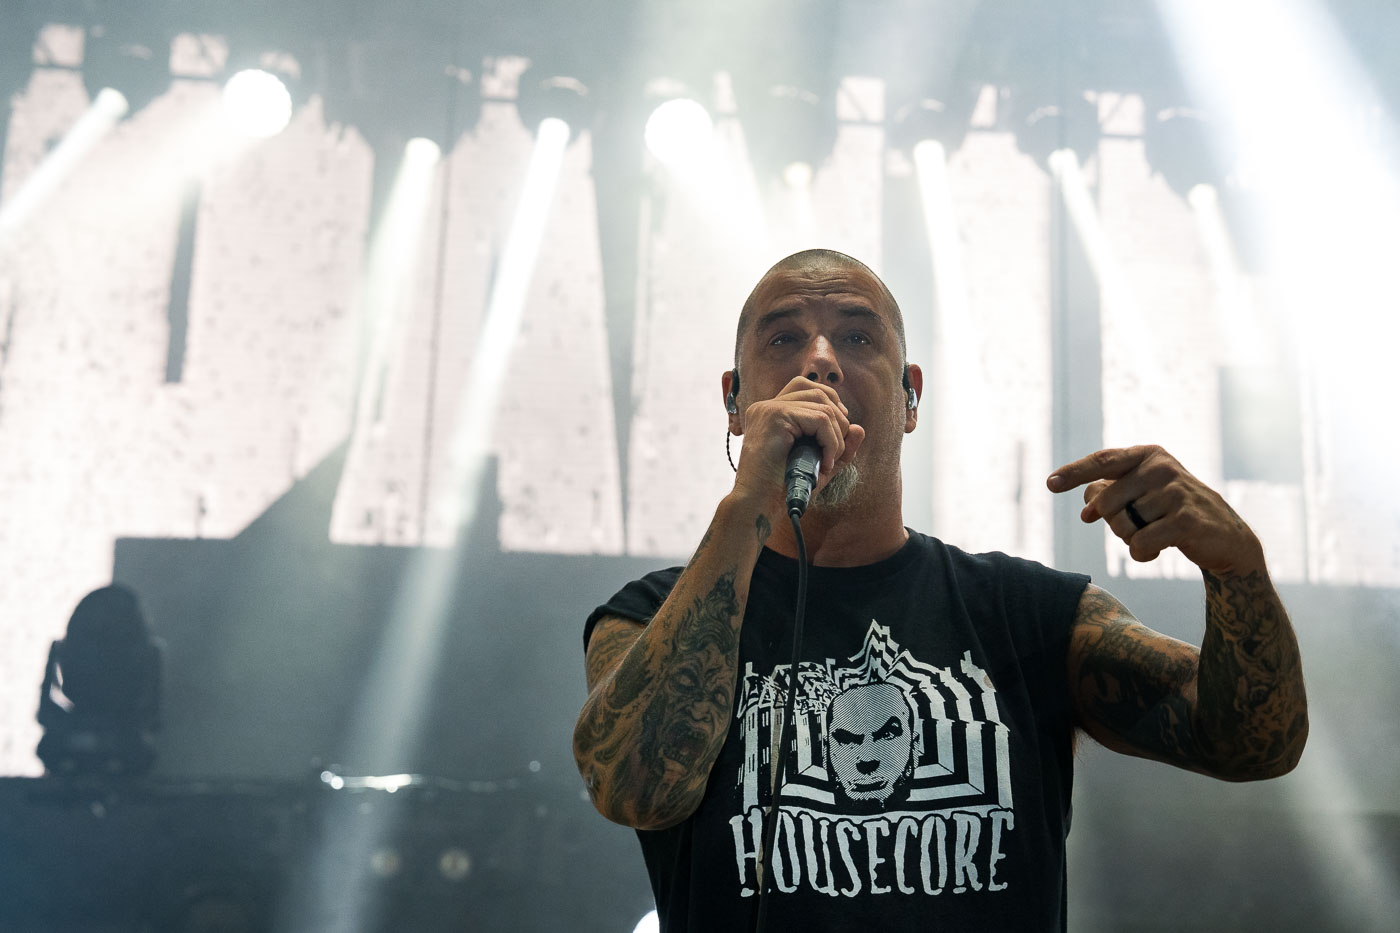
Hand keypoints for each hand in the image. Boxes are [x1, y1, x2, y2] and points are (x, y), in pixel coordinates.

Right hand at [731, 377, 865, 511]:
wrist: (759, 505)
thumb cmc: (783, 489)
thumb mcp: (818, 465)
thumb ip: (839, 448)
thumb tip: (859, 428)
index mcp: (770, 413)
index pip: (805, 387)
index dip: (829, 404)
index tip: (838, 433)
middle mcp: (766, 406)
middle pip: (818, 391)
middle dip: (838, 420)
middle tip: (836, 452)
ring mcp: (769, 409)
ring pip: (823, 407)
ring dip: (837, 436)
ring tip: (829, 462)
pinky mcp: (775, 416)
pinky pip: (820, 419)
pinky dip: (831, 443)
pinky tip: (825, 464)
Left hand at [1047, 445, 1264, 575]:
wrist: (1224, 538)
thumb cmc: (1174, 513)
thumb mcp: (1142, 496)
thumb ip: (1109, 493)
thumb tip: (1086, 502)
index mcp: (1149, 455)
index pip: (1102, 461)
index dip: (1073, 473)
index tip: (1049, 484)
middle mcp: (1162, 467)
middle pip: (1106, 502)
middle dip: (1113, 523)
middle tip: (1137, 527)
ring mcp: (1176, 492)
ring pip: (1123, 526)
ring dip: (1131, 540)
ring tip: (1155, 535)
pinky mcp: (1186, 519)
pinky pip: (1140, 544)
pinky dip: (1142, 554)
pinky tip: (1158, 551)